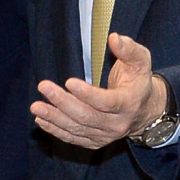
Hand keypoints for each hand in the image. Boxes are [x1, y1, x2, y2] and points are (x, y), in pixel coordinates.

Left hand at [30, 33, 165, 148]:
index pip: (107, 102)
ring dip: (54, 117)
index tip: (68, 81)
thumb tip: (114, 38)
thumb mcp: (140, 61)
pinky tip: (41, 119)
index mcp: (129, 103)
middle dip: (63, 102)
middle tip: (43, 87)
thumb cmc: (138, 80)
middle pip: (87, 116)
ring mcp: (106, 135)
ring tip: (36, 106)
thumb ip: (128, 48)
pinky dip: (55, 130)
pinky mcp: (95, 141)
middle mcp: (118, 124)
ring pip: (77, 129)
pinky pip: (73, 138)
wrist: (143, 110)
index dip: (87, 94)